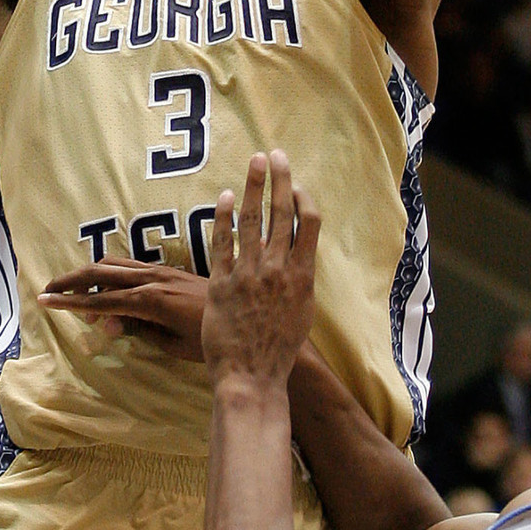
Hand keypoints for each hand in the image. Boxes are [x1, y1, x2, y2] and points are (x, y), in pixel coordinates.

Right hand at [40, 261, 208, 358]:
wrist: (251, 319)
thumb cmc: (215, 341)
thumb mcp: (174, 345)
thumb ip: (138, 330)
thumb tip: (107, 323)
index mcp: (151, 300)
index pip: (100, 300)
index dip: (70, 302)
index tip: (44, 301)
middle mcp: (153, 279)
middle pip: (101, 272)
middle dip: (71, 280)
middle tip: (47, 290)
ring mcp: (162, 271)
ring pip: (115, 264)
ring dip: (89, 274)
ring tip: (72, 291)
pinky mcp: (170, 270)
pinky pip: (131, 266)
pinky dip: (110, 274)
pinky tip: (104, 285)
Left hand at [202, 152, 320, 395]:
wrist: (253, 376)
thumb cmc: (278, 349)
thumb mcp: (301, 312)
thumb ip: (299, 280)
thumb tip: (298, 257)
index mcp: (302, 276)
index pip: (309, 223)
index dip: (303, 198)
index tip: (297, 183)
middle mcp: (277, 270)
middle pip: (281, 213)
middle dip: (280, 179)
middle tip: (276, 154)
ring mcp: (248, 275)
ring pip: (253, 220)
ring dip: (254, 186)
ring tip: (255, 162)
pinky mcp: (221, 284)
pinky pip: (223, 242)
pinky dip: (225, 217)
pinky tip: (227, 197)